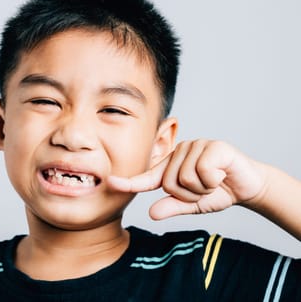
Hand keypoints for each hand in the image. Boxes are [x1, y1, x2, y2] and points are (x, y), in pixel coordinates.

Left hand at [108, 140, 267, 219]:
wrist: (248, 186)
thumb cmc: (218, 192)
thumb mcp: (193, 205)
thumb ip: (173, 206)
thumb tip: (151, 213)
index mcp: (171, 166)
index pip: (147, 177)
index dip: (129, 182)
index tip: (110, 183)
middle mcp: (180, 152)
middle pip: (168, 183)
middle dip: (189, 195)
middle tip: (205, 189)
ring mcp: (196, 146)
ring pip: (184, 179)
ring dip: (203, 189)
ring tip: (215, 181)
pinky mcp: (213, 146)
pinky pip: (202, 172)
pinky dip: (214, 181)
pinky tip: (223, 174)